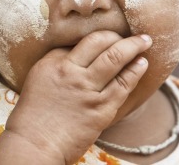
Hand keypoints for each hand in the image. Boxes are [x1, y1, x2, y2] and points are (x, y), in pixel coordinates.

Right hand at [0, 31, 150, 164]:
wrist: (34, 143)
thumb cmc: (33, 115)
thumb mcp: (39, 79)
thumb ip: (58, 64)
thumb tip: (80, 53)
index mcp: (53, 63)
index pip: (81, 42)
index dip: (100, 37)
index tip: (110, 37)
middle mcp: (70, 72)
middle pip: (99, 43)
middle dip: (120, 36)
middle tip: (135, 34)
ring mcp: (86, 90)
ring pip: (115, 59)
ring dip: (133, 47)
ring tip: (145, 41)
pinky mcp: (100, 109)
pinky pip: (123, 85)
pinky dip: (135, 71)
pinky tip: (142, 64)